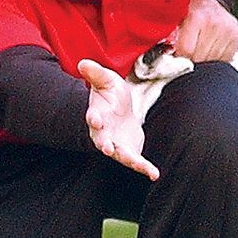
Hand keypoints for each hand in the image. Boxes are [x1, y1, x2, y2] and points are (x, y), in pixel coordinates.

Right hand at [78, 59, 159, 180]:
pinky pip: (136, 162)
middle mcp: (104, 134)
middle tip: (106, 149)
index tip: (94, 120)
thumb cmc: (110, 95)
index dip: (93, 118)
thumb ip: (95, 73)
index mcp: (98, 115)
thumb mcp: (106, 80)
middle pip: (102, 141)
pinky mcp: (129, 153)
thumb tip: (83, 63)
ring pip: (120, 155)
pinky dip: (144, 168)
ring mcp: (116, 145)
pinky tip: (154, 174)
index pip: (93, 117)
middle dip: (104, 144)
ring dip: (128, 160)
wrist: (120, 113)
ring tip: (139, 165)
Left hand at [173, 0, 237, 62]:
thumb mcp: (176, 19)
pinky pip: (223, 60)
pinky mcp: (236, 38)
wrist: (209, 2)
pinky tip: (210, 49)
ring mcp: (228, 31)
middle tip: (188, 51)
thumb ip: (170, 36)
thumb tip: (165, 56)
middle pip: (199, 58)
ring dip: (203, 60)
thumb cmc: (189, 12)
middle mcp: (215, 23)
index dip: (179, 56)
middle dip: (191, 59)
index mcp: (197, 17)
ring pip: (212, 61)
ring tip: (199, 48)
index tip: (177, 54)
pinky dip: (215, 59)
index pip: (186, 51)